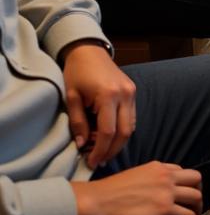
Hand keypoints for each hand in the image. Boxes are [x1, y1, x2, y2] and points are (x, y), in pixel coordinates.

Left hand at [61, 42, 135, 168]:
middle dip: (112, 150)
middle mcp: (125, 94)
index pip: (108, 131)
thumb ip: (78, 123)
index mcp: (108, 95)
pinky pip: (131, 117)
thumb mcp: (72, 97)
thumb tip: (82, 145)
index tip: (91, 162)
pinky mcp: (133, 92)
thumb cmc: (77, 73)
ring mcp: (132, 92)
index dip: (100, 150)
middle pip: (124, 132)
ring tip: (104, 152)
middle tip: (99, 161)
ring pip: (131, 126)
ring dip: (119, 142)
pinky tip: (110, 137)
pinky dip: (122, 130)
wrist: (89, 51)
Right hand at [72, 162, 202, 214]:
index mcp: (157, 168)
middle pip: (195, 179)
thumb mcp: (131, 177)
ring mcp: (166, 193)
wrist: (95, 204)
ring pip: (196, 196)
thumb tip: (148, 191)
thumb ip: (145, 180)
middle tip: (193, 203)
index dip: (184, 183)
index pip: (181, 171)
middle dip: (197, 190)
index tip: (183, 192)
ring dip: (198, 206)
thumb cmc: (105, 194)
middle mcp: (165, 177)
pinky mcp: (164, 211)